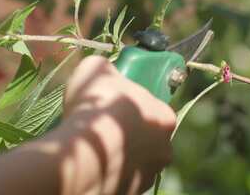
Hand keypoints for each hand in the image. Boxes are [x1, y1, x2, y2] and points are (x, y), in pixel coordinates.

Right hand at [63, 55, 175, 193]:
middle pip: (147, 135)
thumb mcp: (96, 69)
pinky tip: (94, 161)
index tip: (115, 103)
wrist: (84, 156)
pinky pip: (122, 177)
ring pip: (135, 158)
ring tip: (95, 144)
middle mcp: (165, 148)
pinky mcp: (133, 192)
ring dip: (120, 151)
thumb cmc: (96, 107)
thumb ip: (106, 66)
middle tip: (103, 124)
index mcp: (165, 116)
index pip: (153, 107)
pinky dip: (110, 170)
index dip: (133, 104)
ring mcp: (149, 174)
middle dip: (128, 129)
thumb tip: (104, 68)